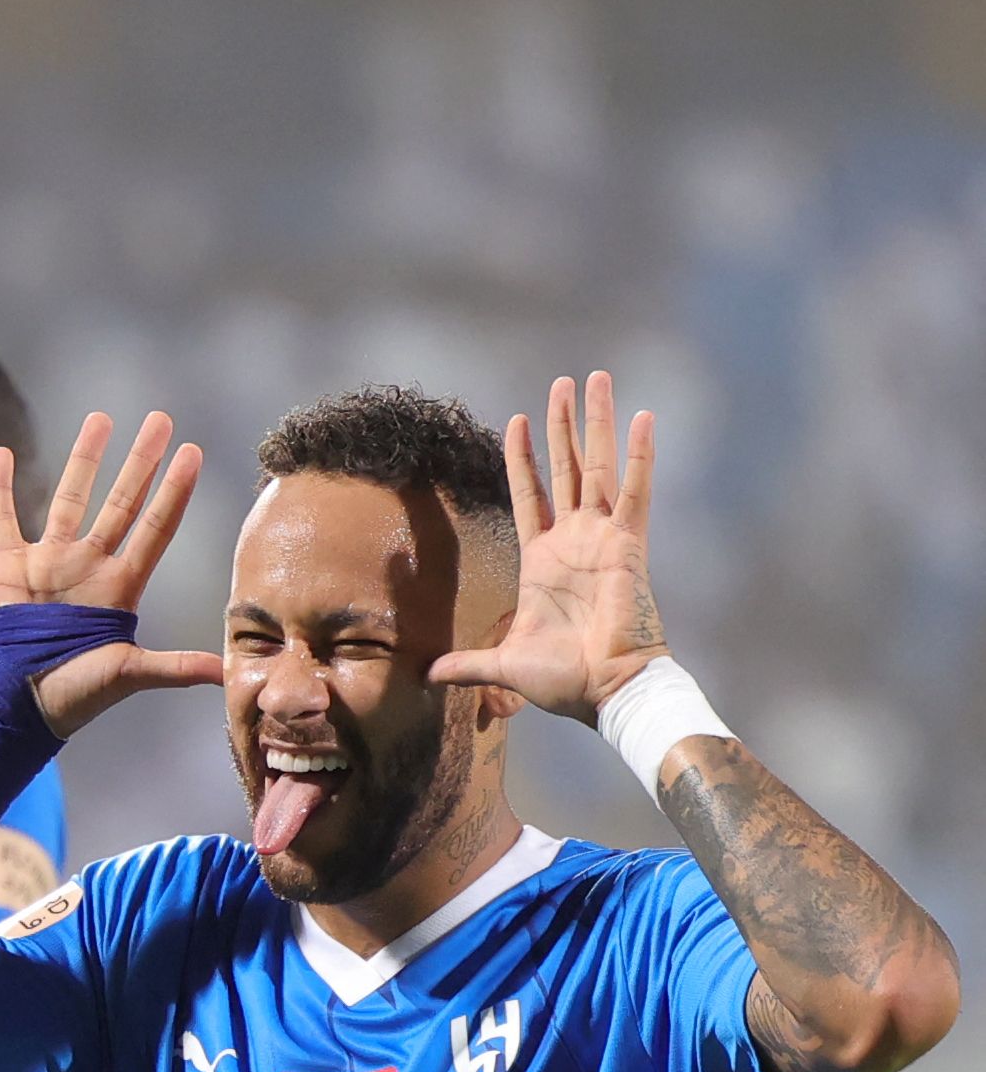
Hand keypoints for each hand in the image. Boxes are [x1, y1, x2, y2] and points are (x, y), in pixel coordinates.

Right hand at [0, 412, 220, 735]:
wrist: (14, 707)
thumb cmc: (71, 696)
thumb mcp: (126, 674)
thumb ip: (173, 668)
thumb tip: (225, 674)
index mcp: (119, 587)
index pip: (155, 528)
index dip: (175, 491)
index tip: (193, 453)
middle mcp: (88, 567)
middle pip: (121, 501)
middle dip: (141, 460)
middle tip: (160, 419)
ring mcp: (49, 563)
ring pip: (68, 498)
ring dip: (83, 459)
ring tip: (100, 419)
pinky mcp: (9, 568)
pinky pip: (2, 519)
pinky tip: (2, 454)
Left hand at [427, 370, 664, 719]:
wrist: (604, 691)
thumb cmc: (563, 682)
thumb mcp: (503, 666)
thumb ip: (467, 664)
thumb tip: (429, 674)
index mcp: (542, 561)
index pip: (529, 494)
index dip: (521, 458)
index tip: (516, 419)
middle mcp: (574, 541)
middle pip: (567, 468)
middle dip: (563, 425)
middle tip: (563, 382)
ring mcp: (603, 539)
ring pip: (599, 466)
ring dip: (597, 422)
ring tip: (596, 379)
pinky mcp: (628, 545)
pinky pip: (636, 491)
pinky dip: (640, 454)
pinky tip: (642, 417)